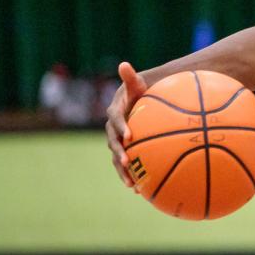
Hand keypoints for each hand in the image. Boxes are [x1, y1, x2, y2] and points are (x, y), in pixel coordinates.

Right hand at [105, 62, 147, 186]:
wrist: (139, 103)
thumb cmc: (140, 92)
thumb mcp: (136, 83)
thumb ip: (130, 77)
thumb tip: (124, 64)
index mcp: (114, 113)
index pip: (115, 120)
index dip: (121, 127)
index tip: (129, 136)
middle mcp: (112, 129)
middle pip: (113, 143)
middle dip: (119, 154)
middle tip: (127, 161)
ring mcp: (117, 142)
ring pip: (117, 158)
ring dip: (123, 171)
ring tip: (132, 184)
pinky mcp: (124, 151)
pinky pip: (126, 165)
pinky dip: (132, 176)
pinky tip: (141, 191)